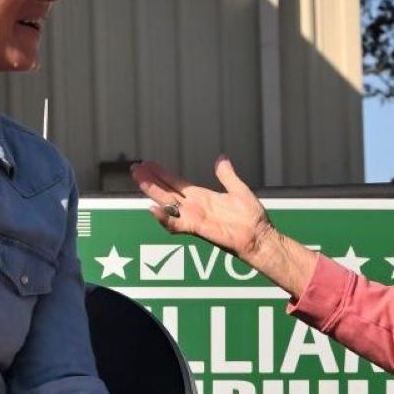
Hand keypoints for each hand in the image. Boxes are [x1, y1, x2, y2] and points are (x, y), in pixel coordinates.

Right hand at [130, 156, 273, 261]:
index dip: (161, 174)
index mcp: (201, 197)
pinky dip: (164, 218)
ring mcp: (194, 217)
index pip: (175, 183)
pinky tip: (152, 208)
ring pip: (167, 204)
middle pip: (166, 192)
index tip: (147, 164)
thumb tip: (222, 159)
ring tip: (139, 179)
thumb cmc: (251, 217)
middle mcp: (193, 207)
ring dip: (152, 192)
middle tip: (135, 168)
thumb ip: (227, 175)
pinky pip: (176, 224)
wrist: (259, 235)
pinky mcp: (198, 228)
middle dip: (150, 180)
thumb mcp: (238, 189)